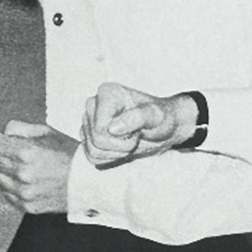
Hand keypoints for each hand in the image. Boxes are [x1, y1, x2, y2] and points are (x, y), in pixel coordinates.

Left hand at [0, 119, 76, 212]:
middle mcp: (23, 174)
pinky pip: (8, 196)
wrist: (90, 182)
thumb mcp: (49, 133)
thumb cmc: (70, 154)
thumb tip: (3, 132)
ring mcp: (25, 193)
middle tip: (9, 156)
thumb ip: (22, 128)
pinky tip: (23, 182)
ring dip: (3, 174)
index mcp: (27, 153)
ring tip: (17, 169)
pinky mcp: (28, 206)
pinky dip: (10, 189)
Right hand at [81, 82, 197, 166]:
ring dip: (116, 153)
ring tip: (129, 140)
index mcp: (107, 93)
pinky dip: (109, 157)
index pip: (100, 128)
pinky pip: (91, 157)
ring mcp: (88, 121)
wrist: (163, 128)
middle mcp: (94, 105)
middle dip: (120, 146)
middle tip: (135, 136)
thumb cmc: (162, 118)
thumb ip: (137, 117)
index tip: (136, 129)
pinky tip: (120, 147)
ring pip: (93, 150)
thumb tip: (112, 128)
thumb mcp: (156, 116)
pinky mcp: (88, 136)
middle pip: (96, 139)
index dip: (121, 137)